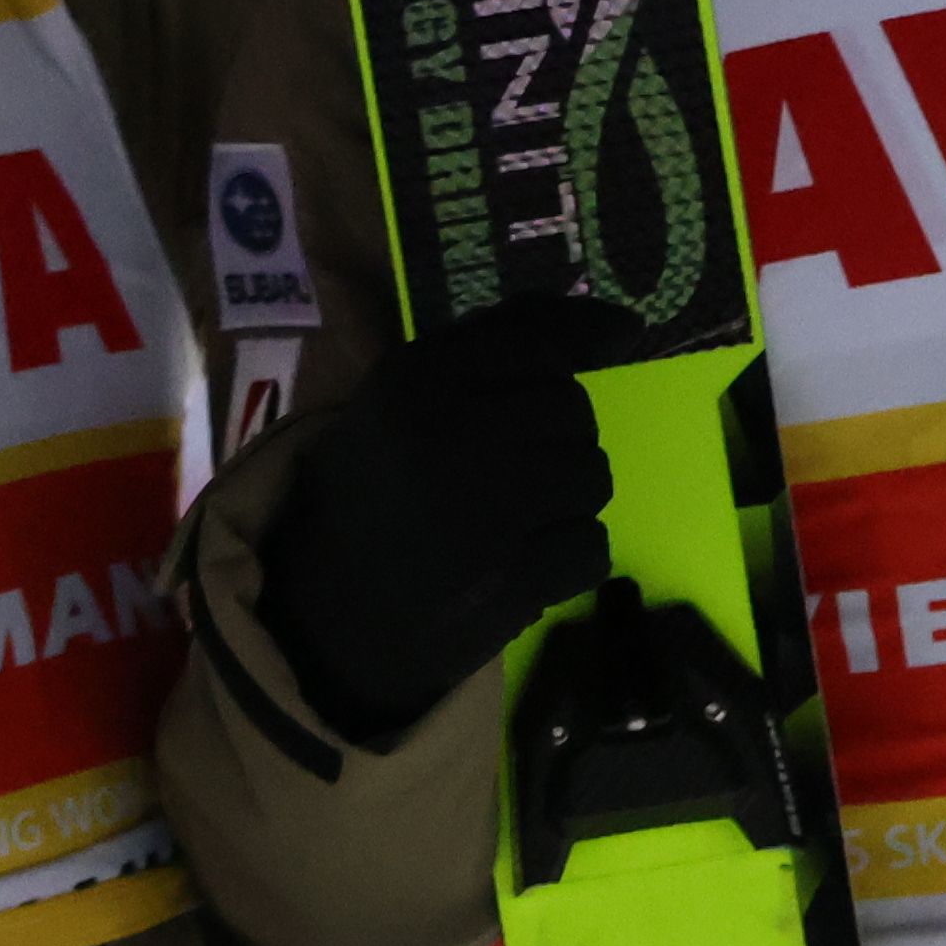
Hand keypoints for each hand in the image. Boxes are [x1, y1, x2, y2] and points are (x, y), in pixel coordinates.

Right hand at [253, 297, 645, 743]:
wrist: (323, 622)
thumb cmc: (369, 497)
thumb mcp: (402, 401)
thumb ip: (492, 347)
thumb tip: (619, 323)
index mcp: (414, 380)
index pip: (535, 341)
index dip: (585, 334)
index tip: (622, 334)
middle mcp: (453, 432)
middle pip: (572, 411)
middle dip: (556, 439)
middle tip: (508, 474)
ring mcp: (487, 508)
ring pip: (591, 477)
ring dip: (565, 501)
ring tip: (509, 522)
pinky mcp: (514, 577)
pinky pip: (591, 546)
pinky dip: (566, 560)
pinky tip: (518, 566)